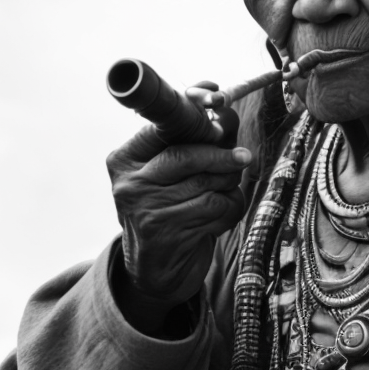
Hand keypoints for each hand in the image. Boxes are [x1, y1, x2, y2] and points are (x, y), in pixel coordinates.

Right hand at [106, 102, 250, 333]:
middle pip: (189, 153)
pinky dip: (230, 208)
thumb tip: (218, 99)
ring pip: (210, 181)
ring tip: (224, 192)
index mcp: (125, 159)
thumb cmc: (171, 208)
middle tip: (243, 157)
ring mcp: (146, 209)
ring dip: (229, 185)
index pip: (164, 126)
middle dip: (224, 155)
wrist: (157, 270)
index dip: (199, 113)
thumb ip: (194, 137)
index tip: (221, 107)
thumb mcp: (171, 171)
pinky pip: (218, 207)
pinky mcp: (168, 233)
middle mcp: (129, 183)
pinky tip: (219, 217)